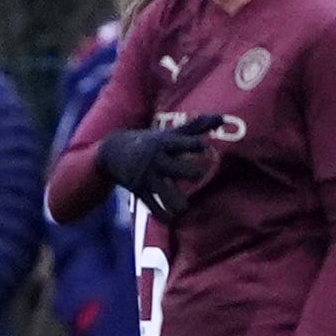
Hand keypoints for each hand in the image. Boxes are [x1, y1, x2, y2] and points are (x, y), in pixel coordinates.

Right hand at [95, 114, 219, 218]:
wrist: (113, 153)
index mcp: (164, 143)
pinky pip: (152, 207)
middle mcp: (155, 159)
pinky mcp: (139, 191)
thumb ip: (196, 127)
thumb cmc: (151, 142)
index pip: (180, 143)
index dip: (194, 145)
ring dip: (177, 203)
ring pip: (165, 193)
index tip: (205, 147)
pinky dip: (163, 215)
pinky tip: (171, 217)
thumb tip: (222, 117)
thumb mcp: (170, 134)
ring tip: (183, 207)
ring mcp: (146, 176)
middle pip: (176, 168)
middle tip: (197, 176)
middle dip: (191, 173)